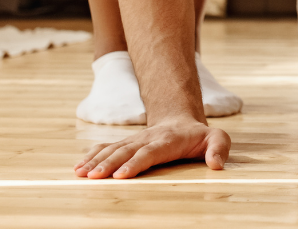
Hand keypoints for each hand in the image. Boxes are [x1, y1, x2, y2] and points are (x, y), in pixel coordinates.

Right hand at [74, 119, 229, 179]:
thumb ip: (219, 148)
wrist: (181, 120)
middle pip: (126, 151)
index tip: (121, 175)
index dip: (135, 163)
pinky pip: (106, 148)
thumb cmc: (199, 136)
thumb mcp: (217, 137)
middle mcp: (147, 138)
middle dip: (109, 164)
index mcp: (168, 140)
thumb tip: (217, 165)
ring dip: (96, 161)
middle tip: (93, 177)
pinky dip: (92, 156)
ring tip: (80, 174)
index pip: (150, 152)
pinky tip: (78, 167)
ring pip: (113, 149)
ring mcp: (135, 140)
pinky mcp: (126, 143)